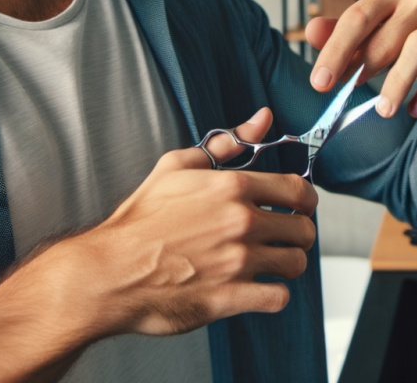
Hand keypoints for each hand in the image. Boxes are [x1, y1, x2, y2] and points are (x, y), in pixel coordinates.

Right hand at [65, 107, 318, 337]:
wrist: (110, 272)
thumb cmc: (140, 219)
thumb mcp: (177, 166)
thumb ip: (227, 142)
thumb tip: (263, 119)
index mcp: (233, 188)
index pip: (300, 191)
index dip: (306, 200)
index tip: (299, 207)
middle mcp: (241, 223)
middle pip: (304, 229)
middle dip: (298, 233)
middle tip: (282, 237)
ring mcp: (238, 262)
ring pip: (296, 263)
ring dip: (287, 263)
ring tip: (271, 262)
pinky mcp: (230, 297)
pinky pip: (278, 298)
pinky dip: (273, 295)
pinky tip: (258, 288)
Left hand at [305, 0, 416, 117]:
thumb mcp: (381, 37)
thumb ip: (348, 37)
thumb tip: (311, 31)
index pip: (357, 18)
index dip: (335, 50)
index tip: (319, 83)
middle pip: (387, 34)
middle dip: (365, 69)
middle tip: (347, 97)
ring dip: (398, 82)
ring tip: (384, 110)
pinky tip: (416, 109)